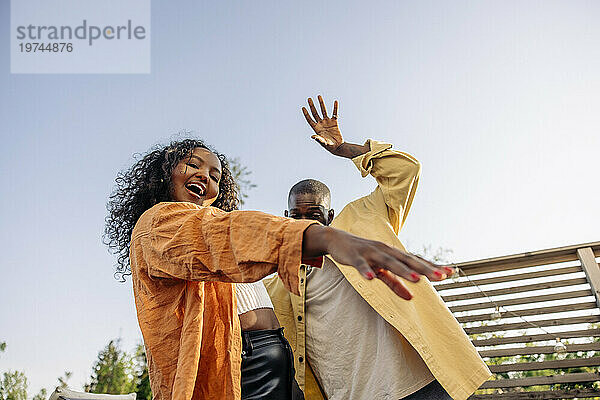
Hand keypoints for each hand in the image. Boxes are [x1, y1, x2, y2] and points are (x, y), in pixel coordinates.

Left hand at [302, 95, 342, 153]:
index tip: (303, 107)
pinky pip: (335, 113)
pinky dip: (335, 108)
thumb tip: (312, 136)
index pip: (310, 119)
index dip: (306, 114)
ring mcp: (327, 122)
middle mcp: (321, 124)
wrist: (338, 147)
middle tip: (309, 99)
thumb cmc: (330, 146)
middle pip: (315, 113)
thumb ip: (318, 139)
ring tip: (319, 96)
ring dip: (321, 104)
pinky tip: (335, 102)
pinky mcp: (334, 122)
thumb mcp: (323, 143)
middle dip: (312, 106)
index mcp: (317, 128)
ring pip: (323, 111)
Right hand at [303, 225, 452, 299]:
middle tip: (442, 277)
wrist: (337, 239)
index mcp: (394, 254)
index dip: (432, 266)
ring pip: (389, 262)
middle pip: (408, 261)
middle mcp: (386, 251)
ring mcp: (371, 252)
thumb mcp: (380, 270)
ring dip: (403, 271)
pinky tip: (370, 279)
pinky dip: (365, 270)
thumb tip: (411, 298)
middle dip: (425, 269)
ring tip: (417, 280)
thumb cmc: (363, 255)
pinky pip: (360, 265)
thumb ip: (395, 283)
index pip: (417, 260)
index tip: (450, 273)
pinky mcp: (355, 256)